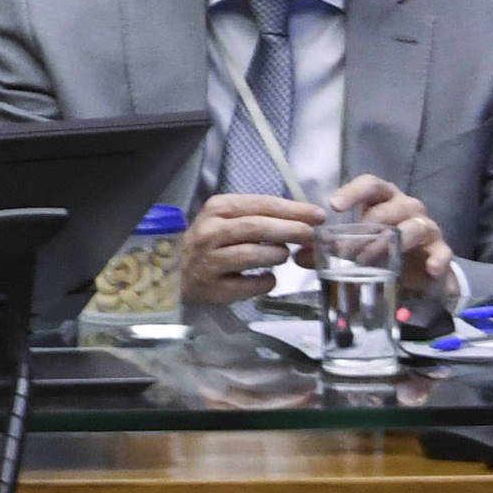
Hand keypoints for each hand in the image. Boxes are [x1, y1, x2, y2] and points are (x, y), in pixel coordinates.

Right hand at [180, 193, 324, 303]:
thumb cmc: (210, 244)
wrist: (174, 273)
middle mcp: (209, 232)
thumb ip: (260, 217)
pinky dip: (266, 282)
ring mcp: (209, 261)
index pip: (260, 204)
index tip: (317, 216)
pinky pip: (251, 285)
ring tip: (281, 256)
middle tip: (312, 235)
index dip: (293, 210)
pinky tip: (266, 278)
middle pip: (258, 227)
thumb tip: (305, 219)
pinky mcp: (212, 288)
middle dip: (292, 230)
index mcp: (216, 209)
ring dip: (277, 256)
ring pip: (254, 254)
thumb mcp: (228, 220)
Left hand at [325, 174, 455, 294]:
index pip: (371, 185)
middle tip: (347, 251)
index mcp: (382, 201)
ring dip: (394, 242)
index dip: (353, 192)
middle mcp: (407, 208)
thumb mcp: (350, 247)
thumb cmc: (379, 248)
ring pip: (416, 226)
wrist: (417, 271)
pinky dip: (437, 259)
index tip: (334, 206)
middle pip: (391, 207)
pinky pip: (442, 252)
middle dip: (368, 227)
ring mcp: (427, 228)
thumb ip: (324, 250)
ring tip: (371, 260)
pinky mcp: (441, 251)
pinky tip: (428, 269)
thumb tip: (298, 255)